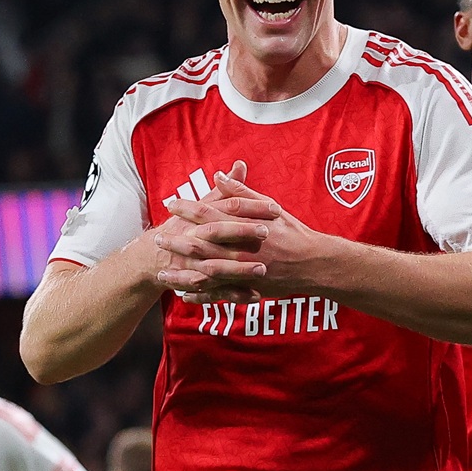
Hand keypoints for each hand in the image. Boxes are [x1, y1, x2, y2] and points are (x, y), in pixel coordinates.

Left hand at [158, 172, 335, 299]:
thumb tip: (219, 175)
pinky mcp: (247, 287)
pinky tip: (183, 294)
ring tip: (162, 270)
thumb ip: (242, 192)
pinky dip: (200, 295)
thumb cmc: (292, 232)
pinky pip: (218, 294)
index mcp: (244, 225)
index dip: (187, 208)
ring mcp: (242, 271)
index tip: (170, 203)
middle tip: (157, 237)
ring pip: (205, 272)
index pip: (209, 213)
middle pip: (201, 243)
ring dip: (182, 272)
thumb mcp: (269, 206)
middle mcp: (240, 248)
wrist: (314, 263)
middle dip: (177, 240)